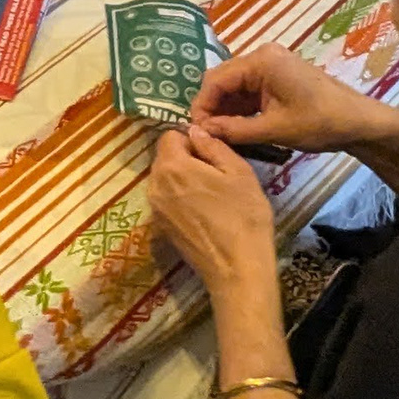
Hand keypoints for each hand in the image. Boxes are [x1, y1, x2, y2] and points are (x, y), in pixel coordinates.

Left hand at [146, 121, 277, 292]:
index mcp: (172, 167)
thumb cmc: (243, 216)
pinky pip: (166, 200)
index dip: (192, 139)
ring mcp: (155, 209)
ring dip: (183, 179)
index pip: (170, 136)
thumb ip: (212, 145)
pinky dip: (180, 198)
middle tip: (217, 174)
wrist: (236, 268)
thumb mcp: (238, 172)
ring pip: (165, 179)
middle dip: (186, 158)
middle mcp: (155, 185)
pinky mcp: (160, 228)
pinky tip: (204, 212)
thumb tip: (195, 130)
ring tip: (212, 194)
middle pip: (165, 157)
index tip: (213, 154)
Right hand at [193, 45, 369, 161]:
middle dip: (212, 108)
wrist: (359, 122)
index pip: (216, 79)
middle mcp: (262, 56)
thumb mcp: (274, 129)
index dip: (202, 106)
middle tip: (207, 137)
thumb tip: (200, 132)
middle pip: (223, 81)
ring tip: (220, 137)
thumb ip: (234, 130)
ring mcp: (271, 66)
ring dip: (226, 111)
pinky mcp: (278, 78)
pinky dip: (241, 110)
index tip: (195, 132)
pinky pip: (249, 92)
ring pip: (235, 88)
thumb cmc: (319, 122)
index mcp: (261, 61)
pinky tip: (236, 130)